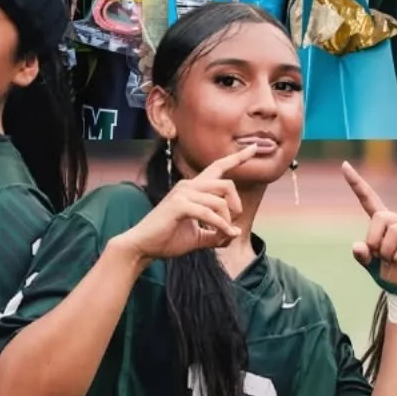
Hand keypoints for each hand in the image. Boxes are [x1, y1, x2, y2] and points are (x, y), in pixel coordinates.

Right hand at [118, 146, 259, 263]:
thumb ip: (216, 233)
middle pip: (226, 184)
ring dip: (226, 222)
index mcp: (193, 188)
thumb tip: (235, 233)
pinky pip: (209, 213)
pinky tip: (222, 236)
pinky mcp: (179, 205)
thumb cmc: (167, 239)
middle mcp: (188, 185)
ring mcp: (182, 193)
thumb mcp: (198, 237)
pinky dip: (220, 226)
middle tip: (232, 225)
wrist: (142, 247)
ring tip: (222, 236)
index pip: (218, 167)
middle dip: (236, 206)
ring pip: (220, 201)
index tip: (254, 148)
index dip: (237, 158)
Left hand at [344, 161, 396, 292]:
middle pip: (380, 218)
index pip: (369, 199)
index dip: (357, 183)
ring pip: (394, 232)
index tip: (344, 166)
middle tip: (381, 256)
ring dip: (387, 252)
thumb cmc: (390, 273)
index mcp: (384, 223)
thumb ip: (362, 255)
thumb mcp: (370, 265)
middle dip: (375, 240)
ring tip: (393, 260)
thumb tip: (358, 246)